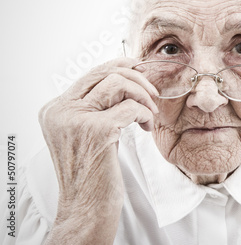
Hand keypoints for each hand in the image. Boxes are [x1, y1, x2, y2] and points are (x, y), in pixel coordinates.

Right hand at [38, 57, 158, 243]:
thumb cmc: (93, 172)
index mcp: (55, 109)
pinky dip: (145, 114)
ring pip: (118, 83)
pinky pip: (132, 108)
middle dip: (136, 78)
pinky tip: (146, 128)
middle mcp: (60, 111)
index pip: (90, 74)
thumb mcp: (87, 133)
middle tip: (152, 94)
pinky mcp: (96, 130)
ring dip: (143, 96)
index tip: (140, 71)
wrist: (87, 207)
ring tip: (150, 114)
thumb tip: (125, 79)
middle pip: (104, 72)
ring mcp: (76, 119)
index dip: (119, 67)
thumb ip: (95, 107)